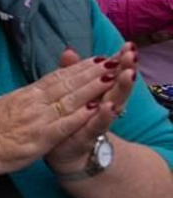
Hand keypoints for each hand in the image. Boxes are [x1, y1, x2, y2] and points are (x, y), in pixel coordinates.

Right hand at [0, 51, 130, 175]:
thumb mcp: (4, 103)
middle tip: (112, 61)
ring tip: (111, 78)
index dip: (77, 67)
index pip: (56, 76)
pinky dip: (82, 115)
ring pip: (70, 100)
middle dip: (91, 72)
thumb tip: (33, 89)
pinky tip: (97, 108)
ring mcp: (38, 119)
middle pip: (67, 83)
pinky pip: (66, 124)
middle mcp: (33, 102)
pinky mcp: (42, 138)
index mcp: (25, 94)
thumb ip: (23, 97)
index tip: (95, 60)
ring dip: (92, 88)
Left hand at [45, 45, 136, 173]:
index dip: (119, 60)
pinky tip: (109, 106)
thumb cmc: (70, 118)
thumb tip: (69, 50)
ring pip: (113, 102)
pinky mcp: (88, 135)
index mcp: (99, 93)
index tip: (128, 45)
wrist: (64, 152)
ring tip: (128, 74)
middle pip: (116, 85)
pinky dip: (103, 116)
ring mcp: (98, 120)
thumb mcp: (70, 94)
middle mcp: (103, 105)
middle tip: (132, 54)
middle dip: (125, 69)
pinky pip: (97, 125)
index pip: (111, 73)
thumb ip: (71, 73)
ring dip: (121, 88)